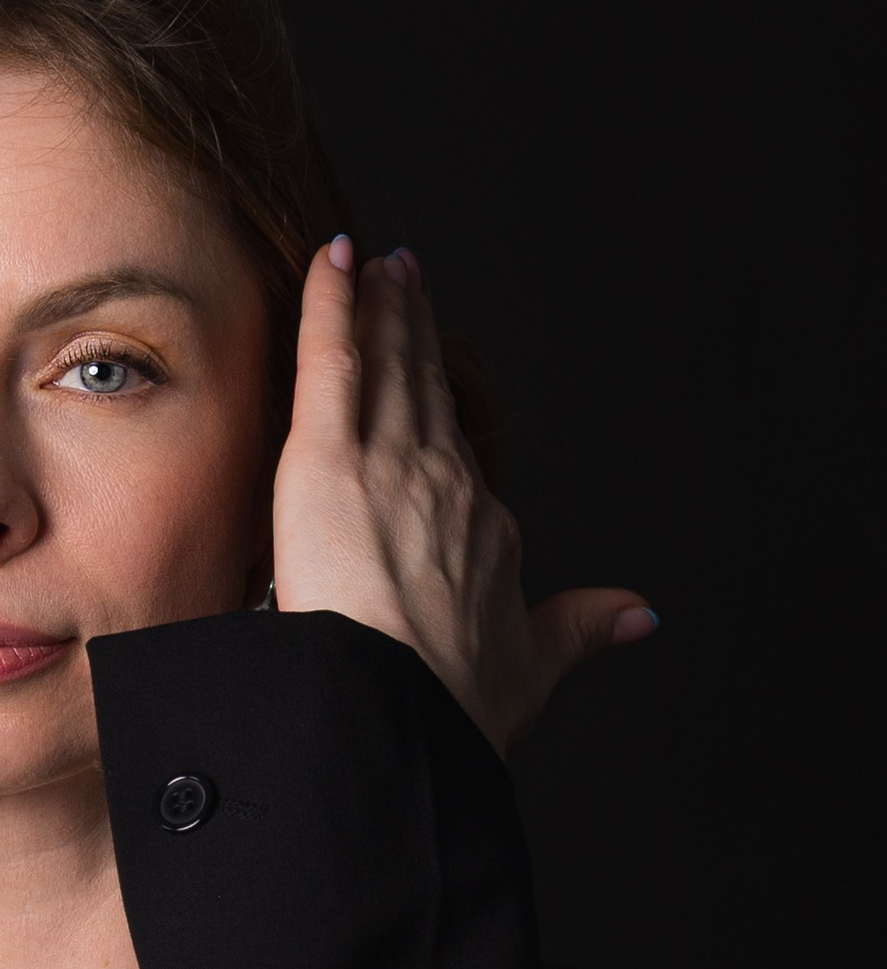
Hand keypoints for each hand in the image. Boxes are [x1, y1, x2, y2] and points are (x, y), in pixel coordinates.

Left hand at [270, 236, 656, 755]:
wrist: (402, 711)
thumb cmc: (449, 705)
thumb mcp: (532, 668)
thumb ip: (582, 630)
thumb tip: (641, 615)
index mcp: (486, 530)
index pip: (457, 453)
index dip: (441, 404)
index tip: (432, 374)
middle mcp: (446, 482)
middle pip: (426, 390)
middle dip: (413, 329)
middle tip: (403, 276)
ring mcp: (390, 462)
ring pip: (386, 365)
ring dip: (380, 308)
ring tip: (375, 266)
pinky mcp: (327, 458)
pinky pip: (331, 359)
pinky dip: (331, 302)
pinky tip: (333, 257)